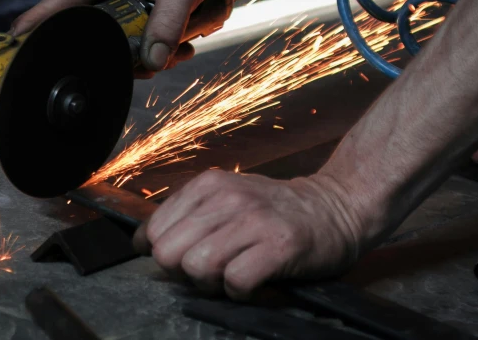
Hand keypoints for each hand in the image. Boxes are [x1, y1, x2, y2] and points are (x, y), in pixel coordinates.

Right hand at [11, 0, 227, 75]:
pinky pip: (130, 18)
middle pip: (91, 25)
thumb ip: (167, 25)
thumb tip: (152, 61)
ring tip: (176, 49)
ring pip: (115, 26)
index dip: (37, 23)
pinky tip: (177, 39)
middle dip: (118, 51)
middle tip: (149, 66)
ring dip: (142, 44)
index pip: (61, 1)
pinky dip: (152, 32)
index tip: (14, 43)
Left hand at [132, 170, 362, 299]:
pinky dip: (240, 292)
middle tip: (211, 270)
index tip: (185, 258)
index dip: (165, 254)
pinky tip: (254, 282)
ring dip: (212, 283)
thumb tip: (142, 242)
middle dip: (184, 272)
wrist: (334, 207)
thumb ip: (185, 215)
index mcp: (208, 185)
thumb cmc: (273, 211)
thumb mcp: (224, 199)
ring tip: (233, 275)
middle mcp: (227, 197)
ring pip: (197, 266)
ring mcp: (254, 220)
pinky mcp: (279, 246)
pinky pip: (236, 281)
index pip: (155, 230)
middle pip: (170, 253)